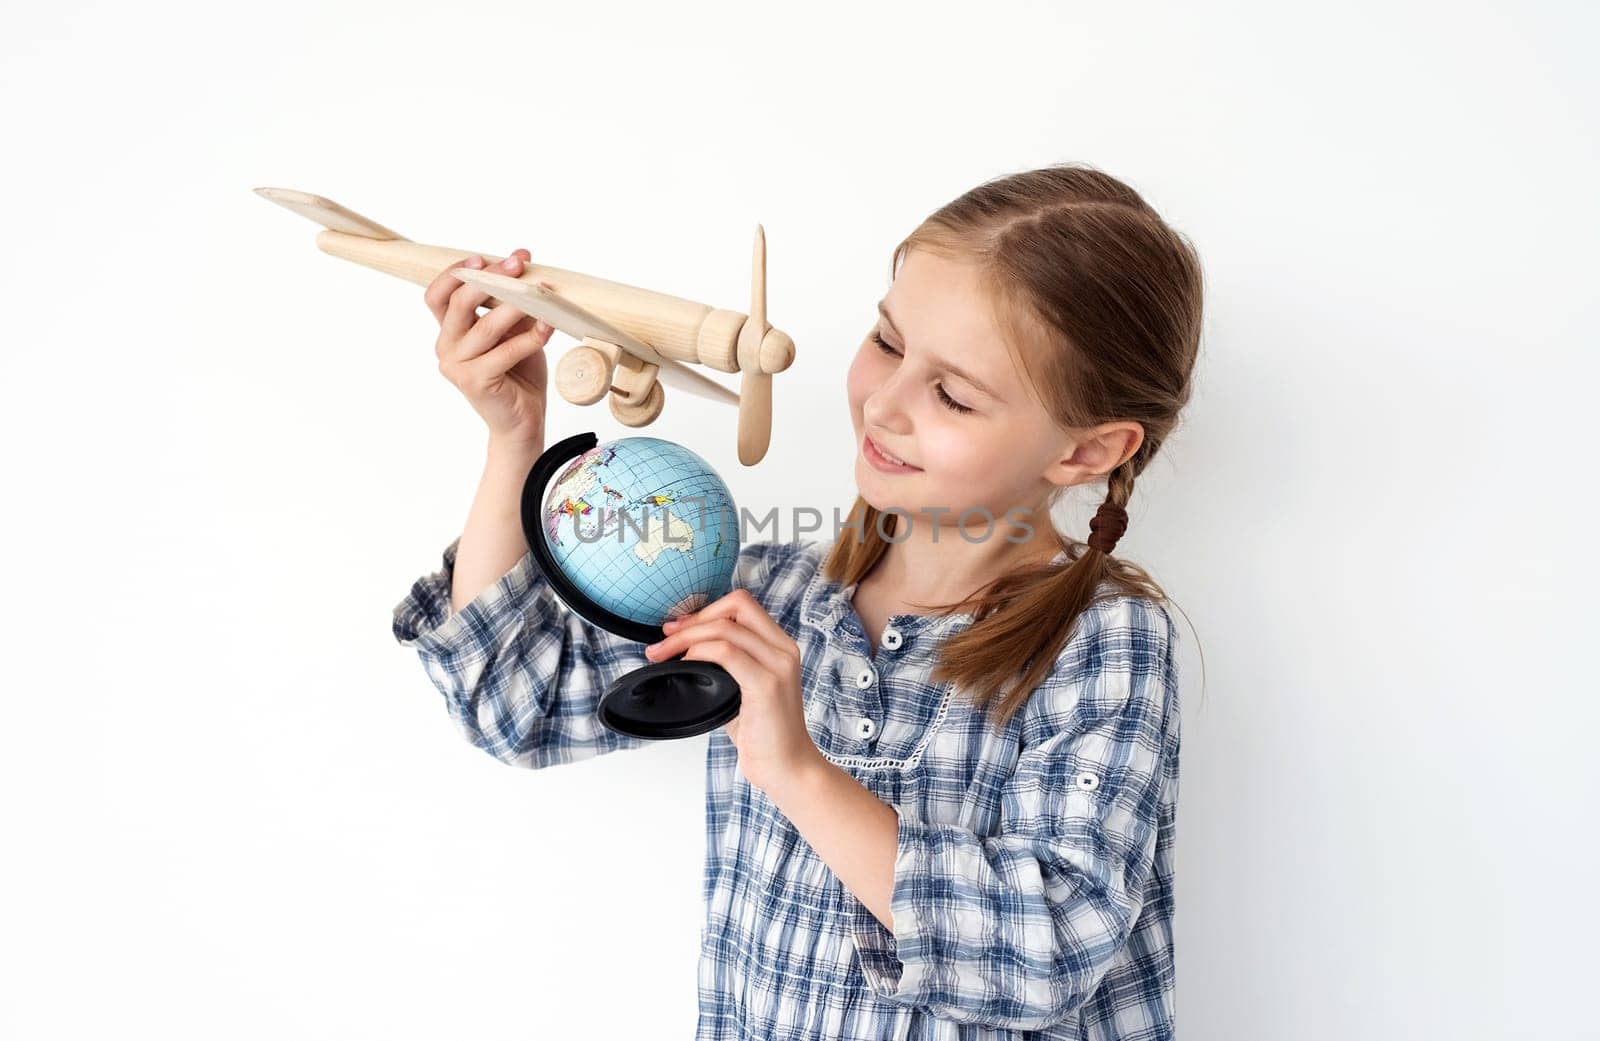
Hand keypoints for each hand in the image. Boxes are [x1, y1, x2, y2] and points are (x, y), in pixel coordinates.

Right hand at [424, 248, 554, 448]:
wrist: (522, 421)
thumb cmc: (518, 373)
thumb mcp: (513, 331)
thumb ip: (509, 302)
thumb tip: (521, 260)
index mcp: (449, 331)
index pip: (437, 294)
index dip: (456, 272)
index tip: (483, 258)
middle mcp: (445, 347)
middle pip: (459, 303)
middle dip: (490, 279)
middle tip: (517, 266)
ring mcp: (457, 366)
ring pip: (485, 326)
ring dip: (515, 306)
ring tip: (541, 294)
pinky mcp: (475, 382)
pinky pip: (505, 352)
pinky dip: (529, 338)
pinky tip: (548, 327)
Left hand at [643, 589, 820, 793]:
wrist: (788, 769)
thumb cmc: (765, 735)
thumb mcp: (743, 690)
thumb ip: (725, 667)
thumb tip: (685, 653)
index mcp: (780, 646)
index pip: (743, 605)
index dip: (706, 610)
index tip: (678, 628)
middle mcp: (784, 649)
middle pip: (736, 605)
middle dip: (693, 618)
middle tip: (665, 639)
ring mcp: (778, 665)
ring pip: (725, 627)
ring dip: (686, 637)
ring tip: (662, 654)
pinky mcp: (767, 685)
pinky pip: (725, 652)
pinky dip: (698, 653)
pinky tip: (685, 666)